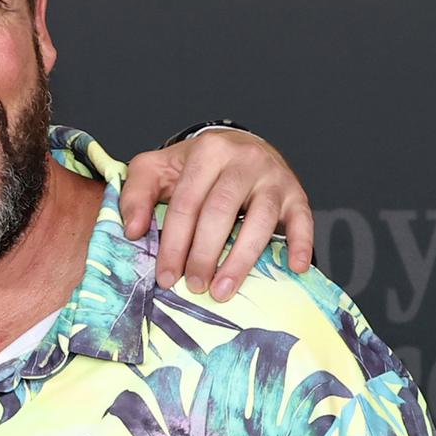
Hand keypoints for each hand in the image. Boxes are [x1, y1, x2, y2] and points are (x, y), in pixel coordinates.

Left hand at [118, 127, 315, 301]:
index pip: (187, 204)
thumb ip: (136, 194)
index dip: (175, 243)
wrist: (239, 145)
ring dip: (241, 260)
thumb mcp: (156, 169)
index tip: (166, 277)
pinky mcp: (295, 192)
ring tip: (223, 290)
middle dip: (204, 255)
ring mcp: (273, 177)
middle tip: (193, 286)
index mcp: (208, 152)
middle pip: (221, 213)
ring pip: (259, 220)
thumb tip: (132, 231)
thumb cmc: (194, 166)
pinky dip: (302, 243)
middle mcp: (244, 160)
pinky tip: (295, 267)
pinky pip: (303, 219)